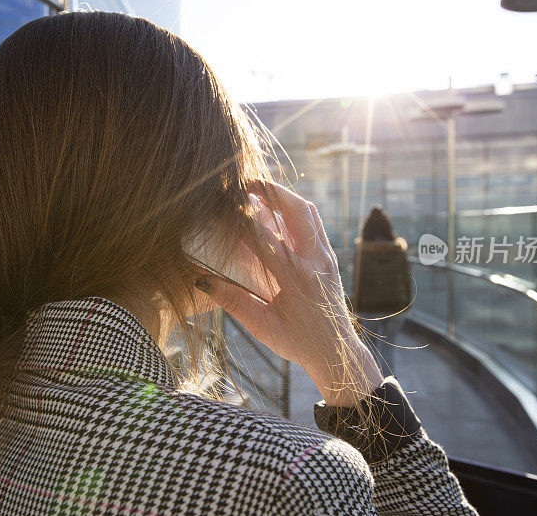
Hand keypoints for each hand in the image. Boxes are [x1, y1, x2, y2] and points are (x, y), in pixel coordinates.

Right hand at [199, 180, 382, 405]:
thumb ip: (232, 301)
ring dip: (284, 196)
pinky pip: (313, 223)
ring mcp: (326, 256)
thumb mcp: (261, 327)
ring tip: (259, 191)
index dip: (239, 218)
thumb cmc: (298, 342)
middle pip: (296, 209)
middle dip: (270, 190)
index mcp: (296, 278)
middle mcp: (315, 261)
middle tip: (245, 183)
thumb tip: (200, 279)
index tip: (219, 205)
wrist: (337, 352)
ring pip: (309, 212)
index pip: (262, 236)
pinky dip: (294, 210)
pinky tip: (275, 211)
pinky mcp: (329, 257)